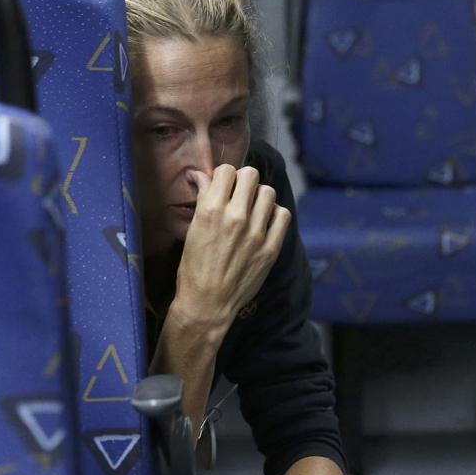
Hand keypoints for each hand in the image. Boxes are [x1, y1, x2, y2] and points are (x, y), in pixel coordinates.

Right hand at [172, 164, 289, 333]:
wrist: (207, 304)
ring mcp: (256, 233)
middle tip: (239, 196)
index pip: (227, 170)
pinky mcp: (271, 248)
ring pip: (268, 192)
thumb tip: (201, 175)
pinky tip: (265, 224)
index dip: (225, 176)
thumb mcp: (192, 230)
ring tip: (253, 211)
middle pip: (251, 175)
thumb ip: (203, 199)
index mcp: (211, 210)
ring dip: (260, 197)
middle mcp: (236, 217)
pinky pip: (283, 215)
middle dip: (244, 182)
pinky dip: (275, 215)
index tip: (224, 187)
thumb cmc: (193, 267)